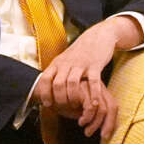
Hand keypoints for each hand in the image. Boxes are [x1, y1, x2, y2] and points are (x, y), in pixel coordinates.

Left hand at [32, 16, 139, 138]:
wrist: (98, 36)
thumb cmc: (80, 52)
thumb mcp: (63, 59)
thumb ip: (55, 72)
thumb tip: (45, 88)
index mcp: (58, 63)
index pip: (45, 79)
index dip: (45, 93)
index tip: (47, 104)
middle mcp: (67, 63)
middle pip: (58, 84)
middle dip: (59, 99)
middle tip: (64, 108)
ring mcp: (81, 64)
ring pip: (72, 83)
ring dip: (73, 98)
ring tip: (76, 106)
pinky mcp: (95, 65)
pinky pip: (93, 82)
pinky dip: (93, 94)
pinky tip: (94, 103)